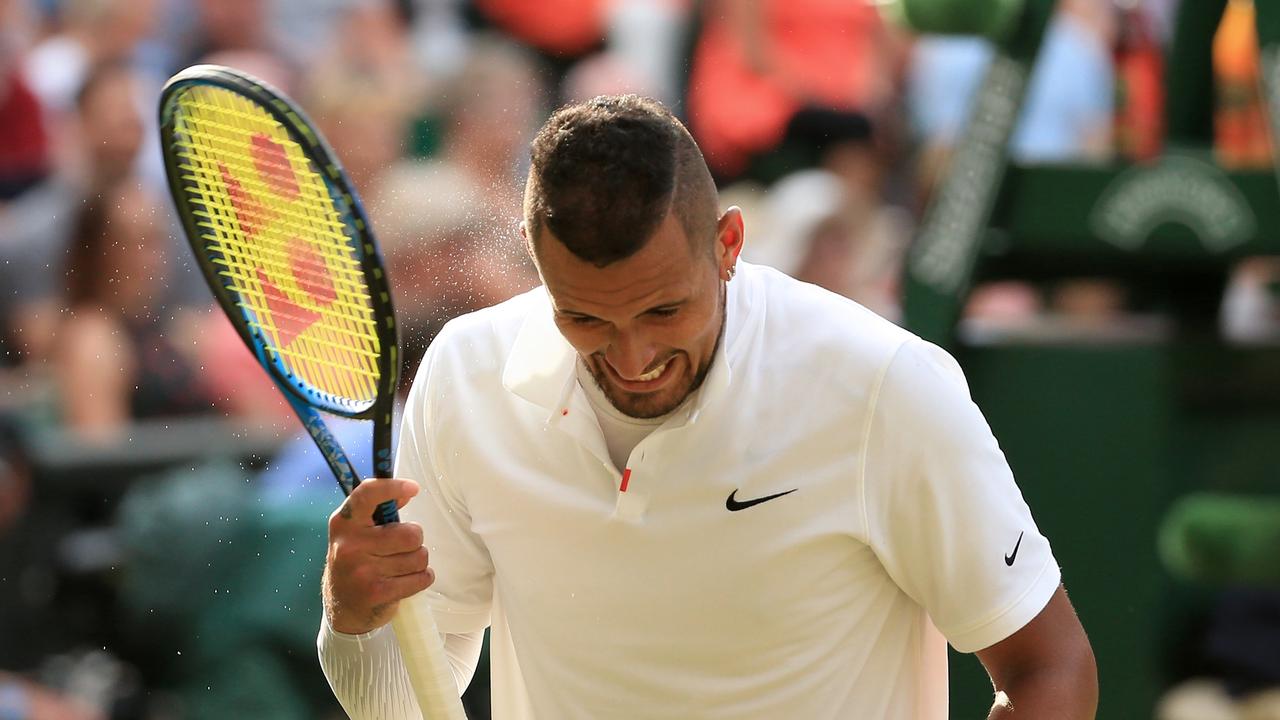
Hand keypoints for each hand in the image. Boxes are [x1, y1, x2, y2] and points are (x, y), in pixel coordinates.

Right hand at [323, 478, 433, 634]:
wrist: (342, 605)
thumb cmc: (357, 560)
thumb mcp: (358, 532)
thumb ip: (380, 510)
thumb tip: (408, 492)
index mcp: (344, 523)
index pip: (367, 495)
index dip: (392, 487)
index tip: (414, 488)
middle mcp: (350, 545)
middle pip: (411, 534)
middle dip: (415, 541)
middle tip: (402, 549)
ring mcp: (362, 570)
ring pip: (419, 557)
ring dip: (418, 562)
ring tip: (401, 567)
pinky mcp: (377, 592)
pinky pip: (421, 578)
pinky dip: (422, 578)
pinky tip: (407, 580)